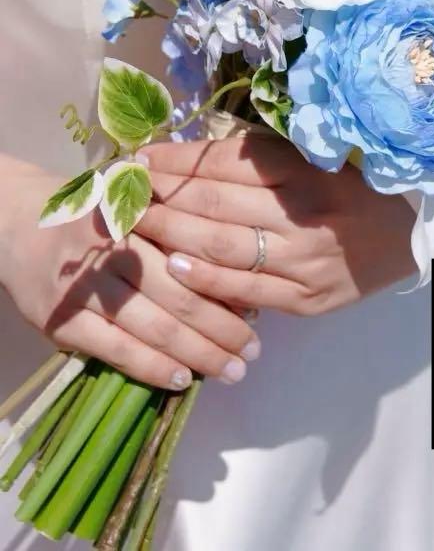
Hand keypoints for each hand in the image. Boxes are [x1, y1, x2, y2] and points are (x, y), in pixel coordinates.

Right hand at [0, 158, 259, 389]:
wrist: (18, 223)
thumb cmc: (99, 214)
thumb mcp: (141, 206)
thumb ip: (182, 231)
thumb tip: (239, 277)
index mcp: (138, 217)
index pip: (193, 258)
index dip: (228, 288)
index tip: (259, 311)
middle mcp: (110, 253)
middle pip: (179, 299)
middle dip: (222, 330)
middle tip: (254, 351)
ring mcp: (83, 289)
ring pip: (152, 328)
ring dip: (198, 354)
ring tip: (231, 370)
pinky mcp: (61, 322)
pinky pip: (116, 350)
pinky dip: (152, 367)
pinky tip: (183, 379)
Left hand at [135, 136, 417, 315]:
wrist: (417, 231)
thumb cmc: (362, 185)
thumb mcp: (320, 158)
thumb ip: (266, 159)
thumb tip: (194, 157)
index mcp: (308, 171)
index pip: (228, 162)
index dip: (178, 159)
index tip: (141, 156)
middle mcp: (305, 215)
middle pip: (215, 203)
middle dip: (161, 195)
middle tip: (122, 189)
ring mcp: (306, 261)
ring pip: (222, 247)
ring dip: (170, 234)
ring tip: (134, 224)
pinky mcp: (308, 299)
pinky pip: (246, 291)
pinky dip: (205, 279)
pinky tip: (172, 267)